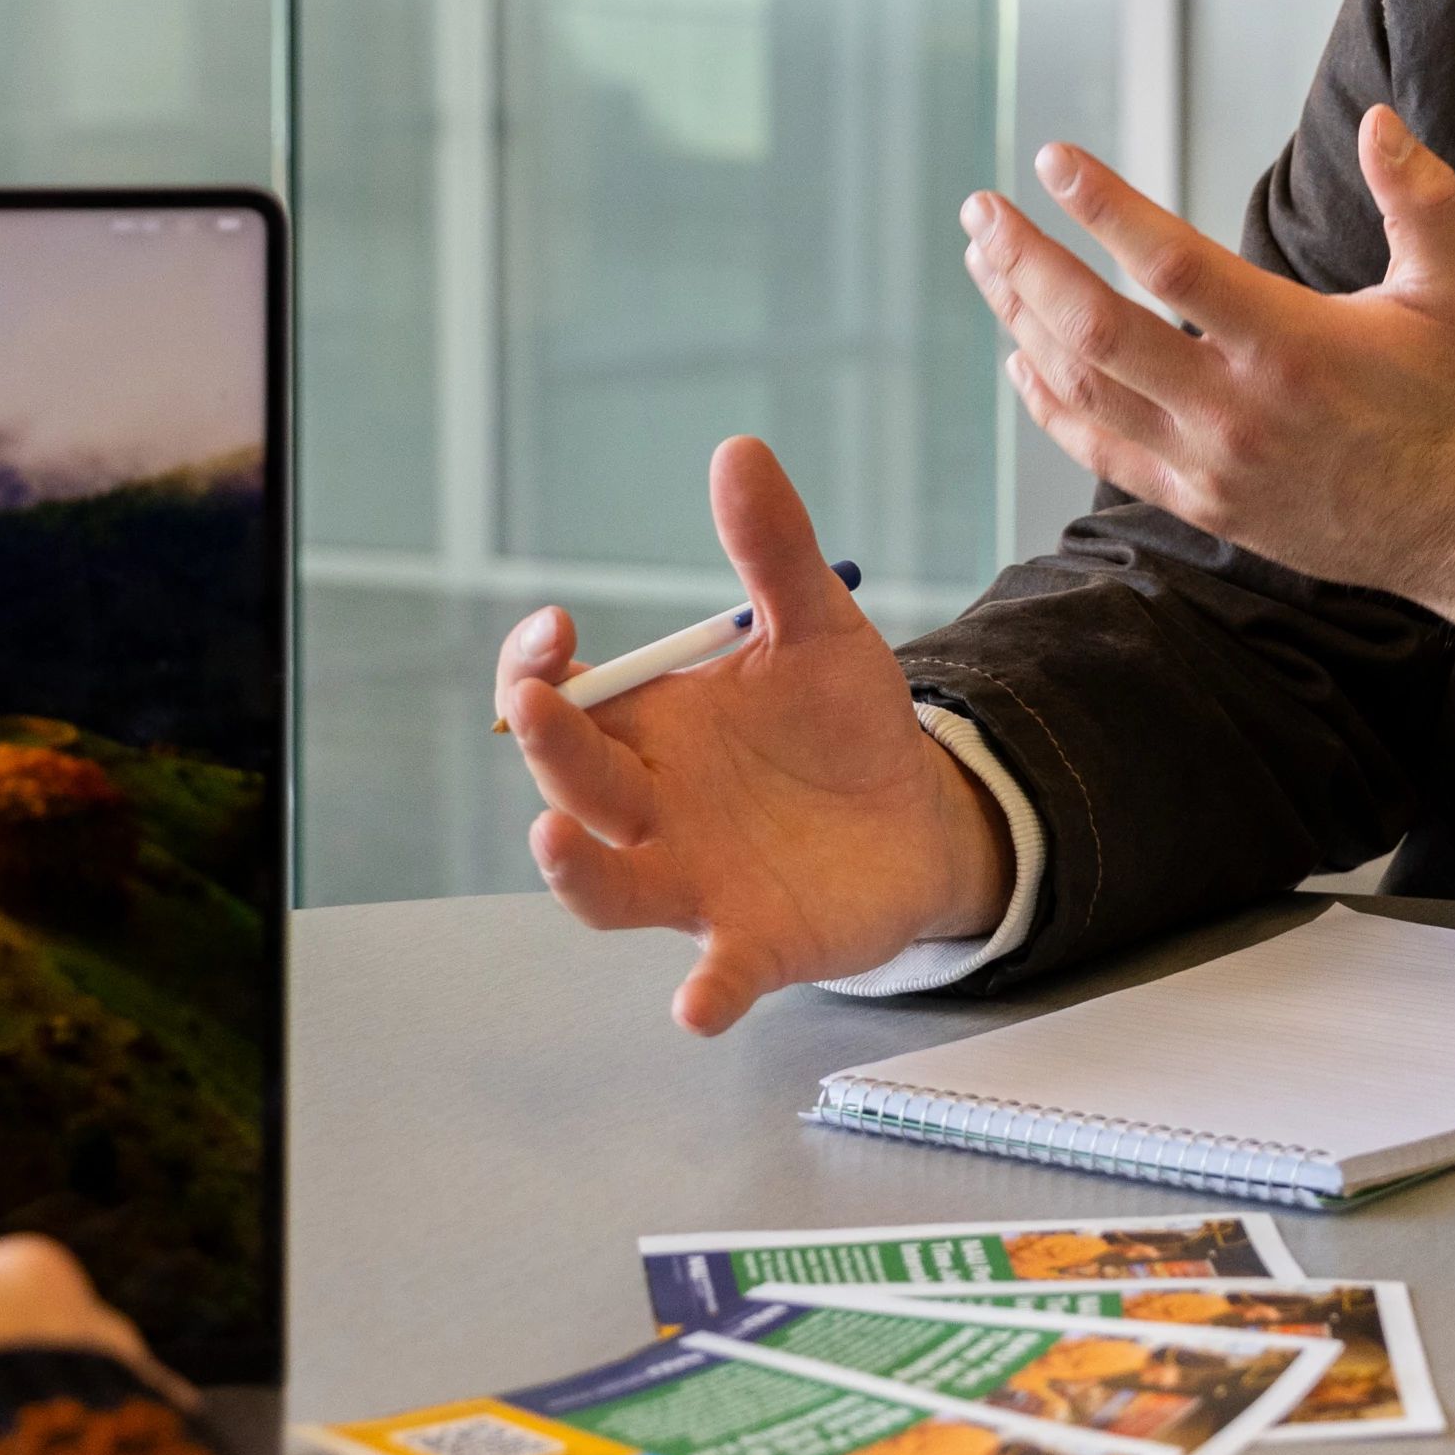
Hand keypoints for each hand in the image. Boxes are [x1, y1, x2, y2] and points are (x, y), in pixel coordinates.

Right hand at [496, 435, 1016, 1034]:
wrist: (919, 815)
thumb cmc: (840, 725)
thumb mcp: (818, 628)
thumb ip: (775, 551)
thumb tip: (739, 449)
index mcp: (647, 727)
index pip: (558, 699)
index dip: (535, 670)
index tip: (555, 630)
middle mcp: (648, 810)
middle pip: (573, 784)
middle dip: (550, 748)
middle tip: (540, 704)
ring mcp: (694, 880)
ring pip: (609, 888)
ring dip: (577, 872)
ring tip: (554, 839)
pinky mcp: (754, 943)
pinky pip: (717, 975)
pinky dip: (704, 992)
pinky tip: (696, 1005)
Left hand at [966, 108, 1454, 630]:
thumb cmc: (1453, 397)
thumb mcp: (1451, 288)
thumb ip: (1418, 197)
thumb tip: (1378, 119)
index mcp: (1291, 343)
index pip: (1171, 264)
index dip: (1103, 207)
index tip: (1053, 160)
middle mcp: (1236, 407)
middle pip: (1097, 329)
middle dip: (1026, 263)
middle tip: (981, 212)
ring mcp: (1209, 462)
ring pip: (1085, 388)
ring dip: (1023, 321)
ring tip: (987, 262)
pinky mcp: (1199, 501)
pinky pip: (1100, 451)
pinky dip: (1050, 404)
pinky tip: (1021, 357)